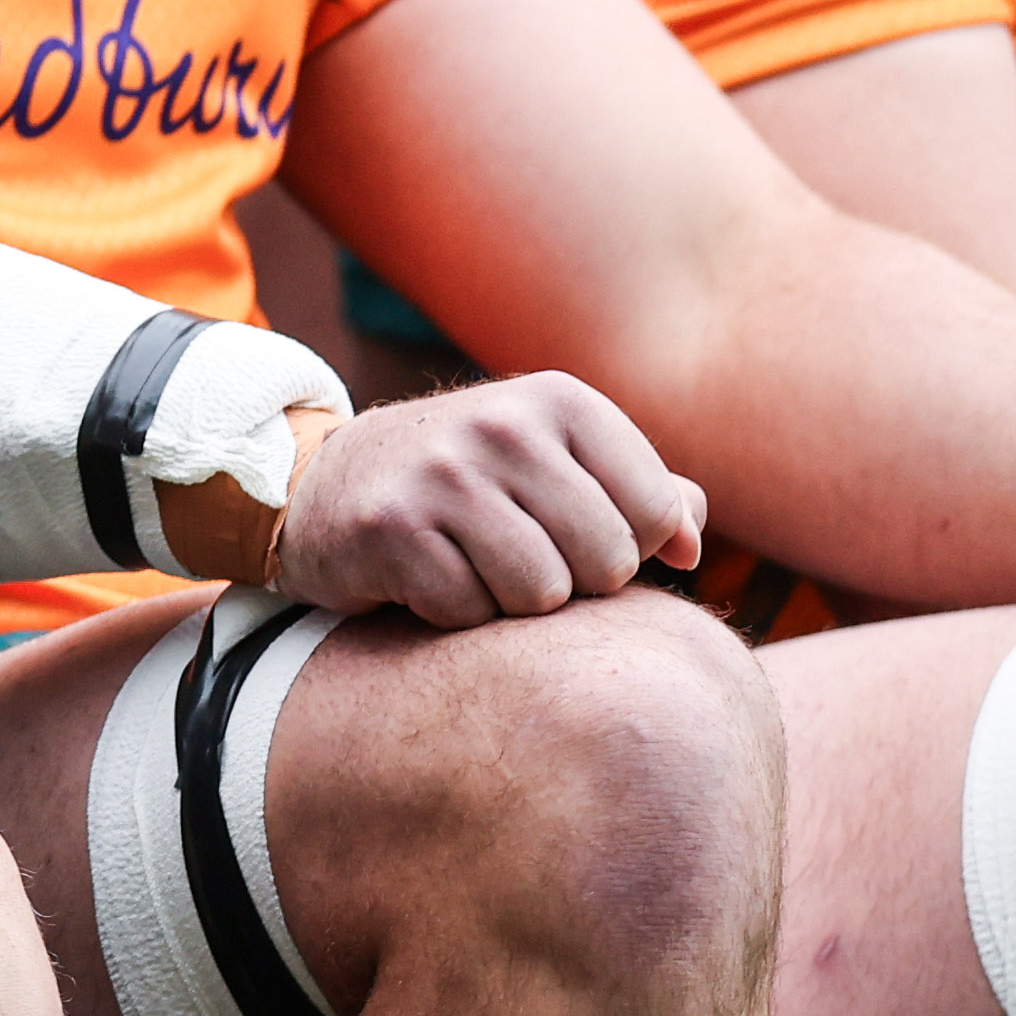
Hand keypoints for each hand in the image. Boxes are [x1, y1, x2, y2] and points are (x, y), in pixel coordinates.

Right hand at [267, 376, 701, 624]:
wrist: (326, 482)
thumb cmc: (470, 483)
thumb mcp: (556, 463)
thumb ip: (640, 492)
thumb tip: (689, 540)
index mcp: (561, 400)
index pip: (655, 512)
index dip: (627, 549)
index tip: (575, 536)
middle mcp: (503, 423)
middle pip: (605, 561)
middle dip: (573, 583)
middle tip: (522, 558)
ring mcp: (443, 473)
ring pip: (541, 593)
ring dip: (513, 603)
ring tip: (477, 568)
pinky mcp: (391, 526)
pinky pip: (469, 611)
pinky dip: (455, 614)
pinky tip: (428, 577)